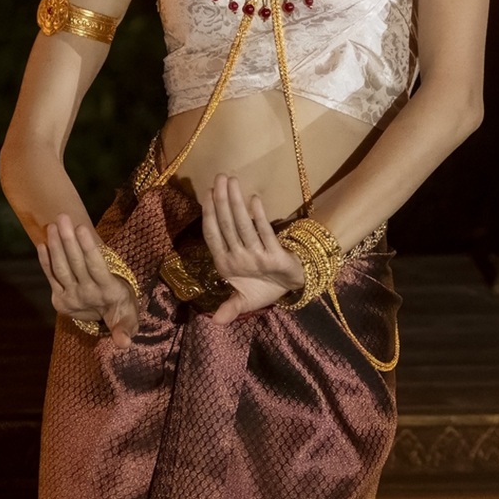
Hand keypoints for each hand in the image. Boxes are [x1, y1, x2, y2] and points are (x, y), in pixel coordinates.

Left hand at [36, 214, 138, 344]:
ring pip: (60, 268)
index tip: (82, 228)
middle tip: (63, 217)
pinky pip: (51, 275)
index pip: (95, 267)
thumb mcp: (130, 319)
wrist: (103, 325)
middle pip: (74, 264)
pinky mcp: (58, 298)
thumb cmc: (123, 311)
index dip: (87, 248)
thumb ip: (125, 328)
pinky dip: (45, 260)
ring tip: (53, 224)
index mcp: (105, 293)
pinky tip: (43, 242)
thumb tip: (124, 345)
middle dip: (68, 240)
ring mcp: (68, 297)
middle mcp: (84, 295)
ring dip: (55, 245)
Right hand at [200, 174, 303, 322]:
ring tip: (232, 180)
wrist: (291, 292)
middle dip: (222, 201)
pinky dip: (259, 216)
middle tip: (219, 177)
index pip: (213, 236)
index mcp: (226, 266)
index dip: (209, 216)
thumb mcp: (242, 298)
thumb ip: (228, 302)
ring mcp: (256, 257)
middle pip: (227, 226)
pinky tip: (254, 199)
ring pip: (243, 226)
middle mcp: (239, 260)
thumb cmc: (262, 289)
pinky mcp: (274, 255)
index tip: (207, 194)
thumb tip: (213, 321)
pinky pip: (266, 232)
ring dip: (236, 203)